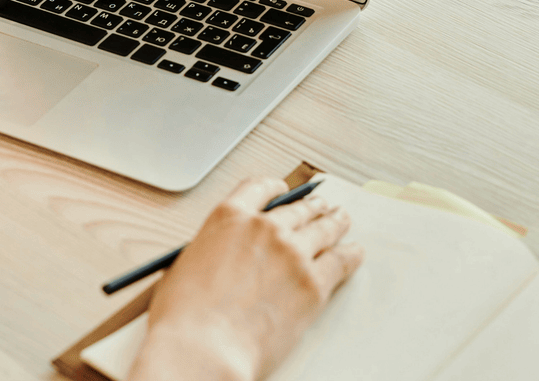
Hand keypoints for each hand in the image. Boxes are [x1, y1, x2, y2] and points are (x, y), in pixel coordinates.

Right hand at [128, 178, 363, 380]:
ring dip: (334, 222)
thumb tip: (226, 254)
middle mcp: (264, 227)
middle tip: (321, 207)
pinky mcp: (313, 283)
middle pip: (297, 208)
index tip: (283, 190)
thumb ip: (214, 248)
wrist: (204, 349)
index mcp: (229, 217)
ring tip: (341, 221)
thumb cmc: (185, 317)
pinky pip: (340, 261)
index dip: (275, 188)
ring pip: (323, 229)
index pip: (259, 188)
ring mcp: (292, 253)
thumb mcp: (187, 264)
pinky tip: (353, 253)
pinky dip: (350, 255)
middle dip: (311, 206)